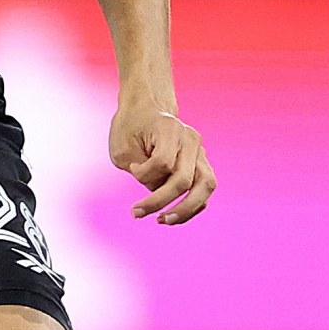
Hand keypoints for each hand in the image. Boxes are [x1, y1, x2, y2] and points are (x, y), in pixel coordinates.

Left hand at [110, 103, 215, 224]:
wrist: (146, 109)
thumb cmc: (130, 127)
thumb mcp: (122, 147)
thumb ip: (141, 171)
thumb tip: (159, 191)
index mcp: (170, 129)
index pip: (162, 163)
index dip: (143, 174)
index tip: (132, 168)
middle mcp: (190, 140)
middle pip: (185, 179)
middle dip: (160, 201)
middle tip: (137, 214)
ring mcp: (200, 152)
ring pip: (206, 186)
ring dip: (186, 209)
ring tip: (163, 220)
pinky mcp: (201, 164)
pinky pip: (204, 190)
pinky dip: (191, 206)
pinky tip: (172, 215)